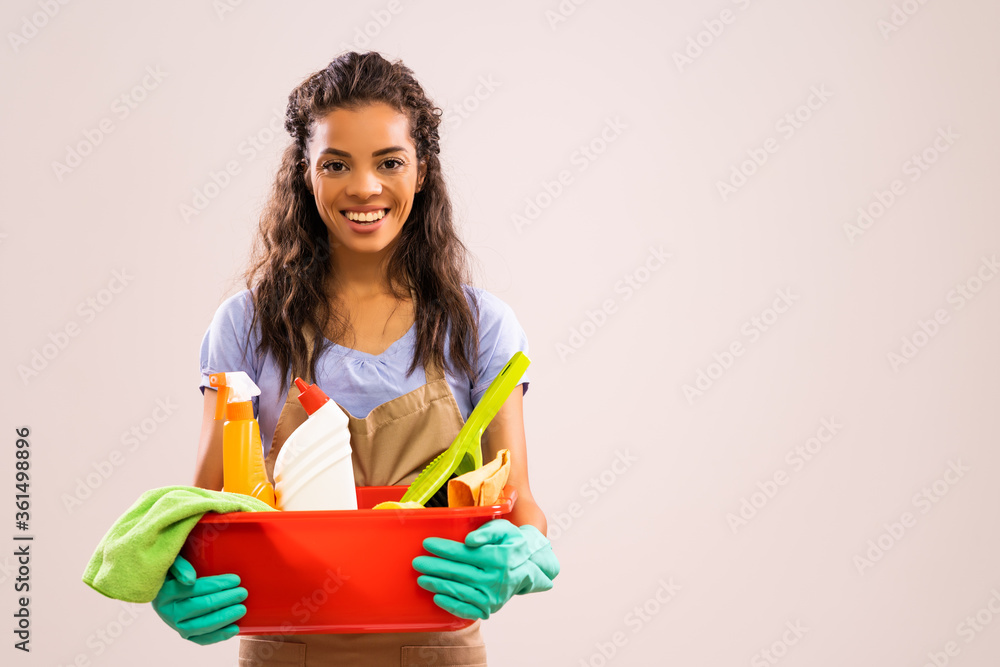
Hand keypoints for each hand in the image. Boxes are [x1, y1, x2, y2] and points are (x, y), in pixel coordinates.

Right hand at [151, 554, 246, 644]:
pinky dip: (218, 636)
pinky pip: (202, 639)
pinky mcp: (185, 635)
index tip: (235, 580)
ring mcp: (176, 626)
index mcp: (165, 593)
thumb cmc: (174, 574)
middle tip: (242, 592)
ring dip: (224, 618)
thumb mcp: (173, 563)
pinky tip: (234, 629)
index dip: (217, 585)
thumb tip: (190, 579)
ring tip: (241, 609)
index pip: (194, 589)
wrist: (165, 591)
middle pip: (200, 607)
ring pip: (201, 626)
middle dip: (224, 600)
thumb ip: (180, 566)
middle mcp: (168, 612)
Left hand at [411, 519, 559, 619]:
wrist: (526, 568)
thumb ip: (487, 531)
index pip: (466, 554)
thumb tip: (469, 540)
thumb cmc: (511, 544)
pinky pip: (467, 609)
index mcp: (500, 557)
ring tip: (421, 578)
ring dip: (439, 585)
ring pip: (461, 591)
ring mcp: (493, 596)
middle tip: (417, 562)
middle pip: (460, 573)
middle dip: (436, 567)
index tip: (427, 543)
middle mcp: (497, 579)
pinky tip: (437, 597)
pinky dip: (451, 605)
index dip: (445, 548)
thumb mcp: (503, 530)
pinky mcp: (490, 608)